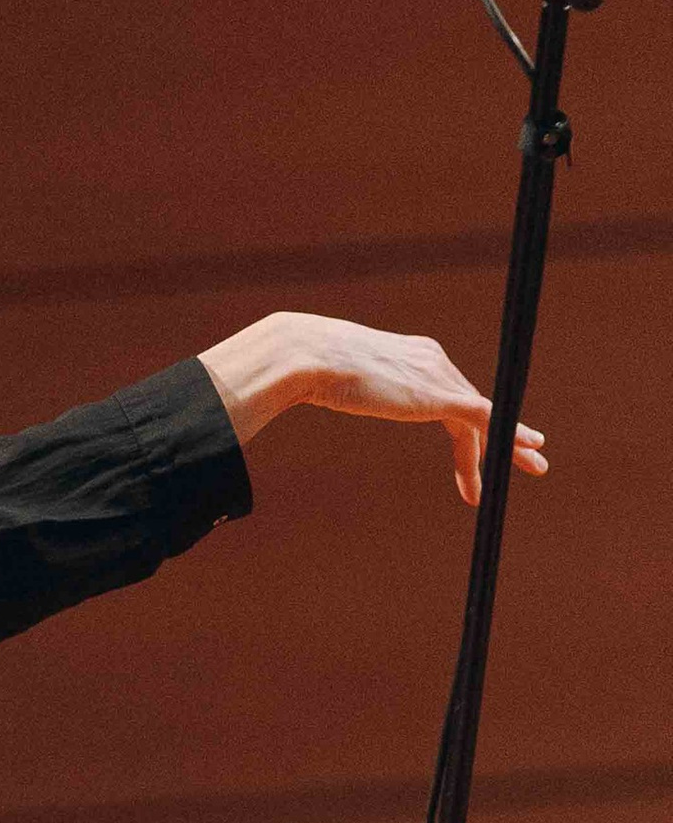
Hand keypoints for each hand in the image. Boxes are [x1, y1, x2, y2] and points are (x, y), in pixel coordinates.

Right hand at [198, 312, 547, 504]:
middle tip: (517, 460)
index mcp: (409, 353)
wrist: (306, 356)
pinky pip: (490, 421)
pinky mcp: (443, 398)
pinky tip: (527, 457)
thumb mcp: (325, 377)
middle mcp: (433, 359)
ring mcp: (440, 377)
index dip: (464, 417)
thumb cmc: (302, 367)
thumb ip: (329, 385)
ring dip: (506, 449)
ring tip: (530, 468)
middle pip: (469, 406)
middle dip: (494, 436)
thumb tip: (292, 391)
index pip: (444, 389)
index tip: (470, 442)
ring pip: (485, 417)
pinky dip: (512, 440)